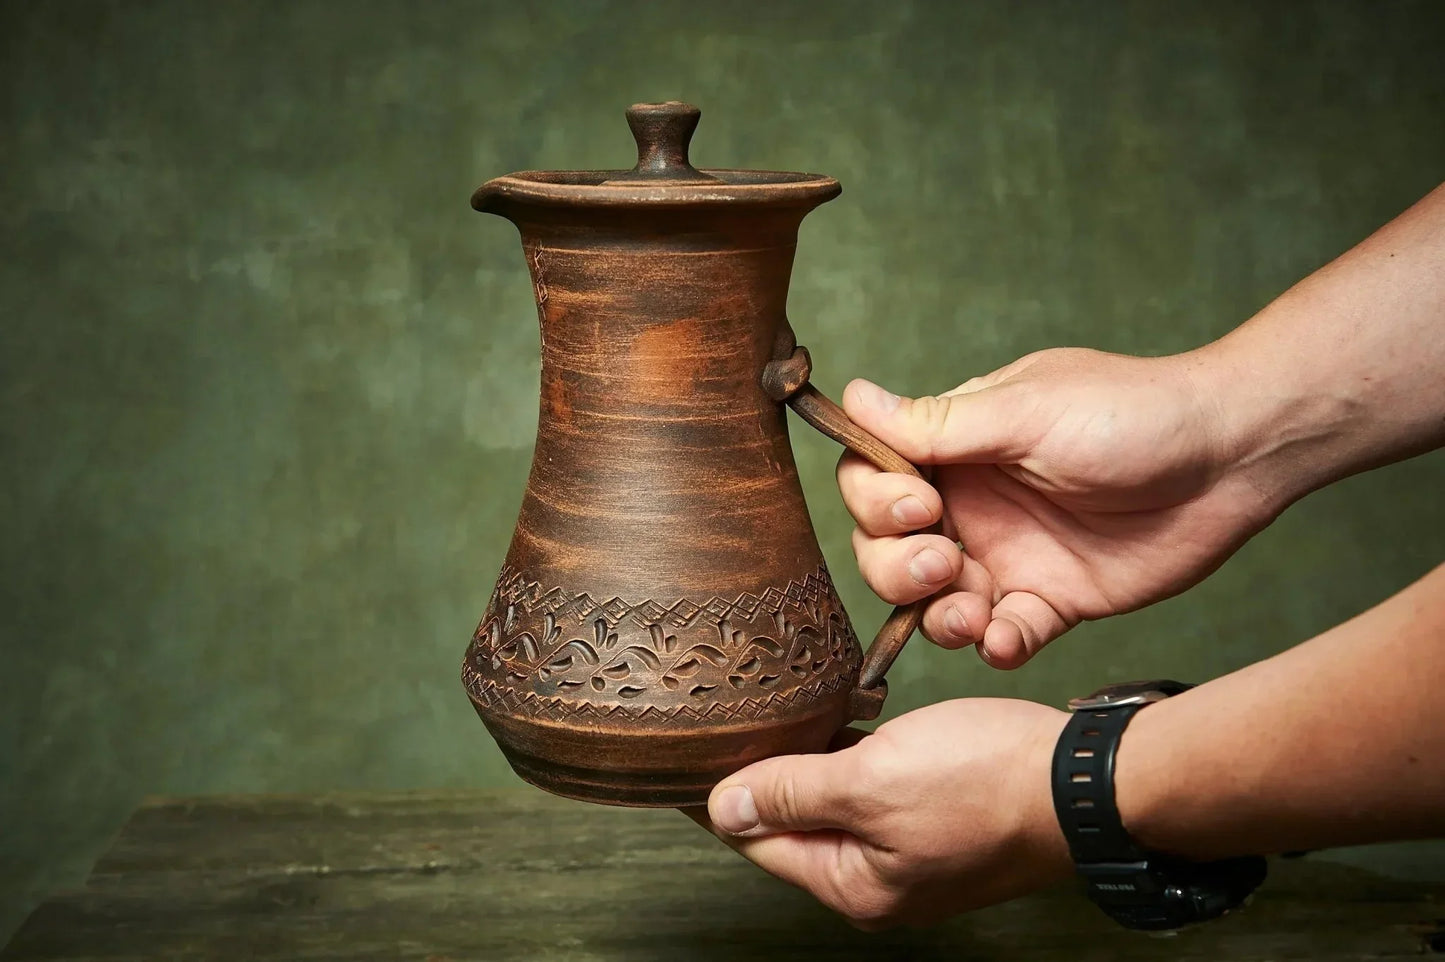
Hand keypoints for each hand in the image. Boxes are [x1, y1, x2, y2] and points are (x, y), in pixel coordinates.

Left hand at [700, 699, 1071, 928]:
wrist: (1087, 780)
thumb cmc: (987, 781)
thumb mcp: (873, 781)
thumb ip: (793, 793)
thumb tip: (723, 809)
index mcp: (855, 887)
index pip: (756, 841)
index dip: (717, 794)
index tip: (683, 753)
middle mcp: (878, 882)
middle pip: (793, 825)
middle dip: (763, 775)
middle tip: (728, 719)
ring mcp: (911, 856)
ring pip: (833, 806)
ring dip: (808, 762)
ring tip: (776, 712)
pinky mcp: (938, 825)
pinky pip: (873, 796)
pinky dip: (851, 761)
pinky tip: (842, 721)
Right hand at [838, 347, 1279, 667]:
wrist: (1230, 458)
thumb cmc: (1131, 412)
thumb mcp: (1025, 410)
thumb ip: (937, 424)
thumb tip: (852, 396)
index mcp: (957, 449)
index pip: (873, 480)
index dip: (877, 502)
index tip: (922, 503)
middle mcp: (972, 505)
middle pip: (887, 551)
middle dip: (895, 566)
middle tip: (940, 561)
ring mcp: (1009, 556)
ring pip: (933, 604)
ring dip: (935, 615)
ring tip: (969, 610)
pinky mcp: (1051, 601)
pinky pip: (1003, 636)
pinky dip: (996, 646)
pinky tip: (1007, 638)